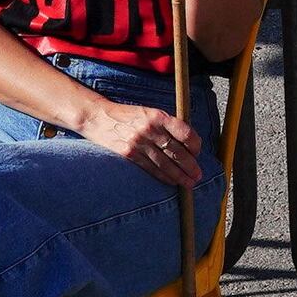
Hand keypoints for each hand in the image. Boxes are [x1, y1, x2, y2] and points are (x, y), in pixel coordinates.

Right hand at [83, 97, 204, 191]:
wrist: (98, 118)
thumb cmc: (128, 116)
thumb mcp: (149, 112)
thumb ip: (167, 124)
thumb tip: (188, 142)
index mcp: (158, 116)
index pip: (185, 132)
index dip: (195, 145)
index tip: (198, 152)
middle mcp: (149, 129)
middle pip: (177, 151)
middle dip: (190, 166)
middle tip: (198, 175)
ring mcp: (138, 143)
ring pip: (165, 163)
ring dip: (180, 176)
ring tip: (189, 183)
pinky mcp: (129, 154)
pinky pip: (151, 168)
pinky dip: (163, 177)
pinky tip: (172, 182)